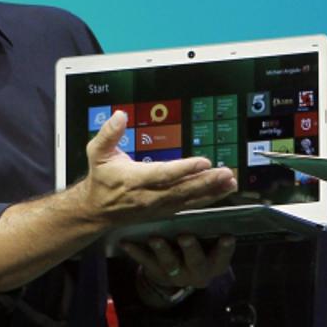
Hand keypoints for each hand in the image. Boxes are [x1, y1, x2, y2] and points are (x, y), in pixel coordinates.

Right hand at [79, 111, 235, 227]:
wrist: (97, 210)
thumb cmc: (101, 179)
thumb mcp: (97, 152)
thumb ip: (108, 133)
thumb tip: (120, 115)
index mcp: (135, 179)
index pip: (163, 174)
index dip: (184, 169)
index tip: (204, 162)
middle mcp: (150, 195)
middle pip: (182, 189)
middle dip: (206, 181)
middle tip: (225, 172)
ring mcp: (159, 206)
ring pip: (189, 199)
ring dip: (212, 191)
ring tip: (230, 182)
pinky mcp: (165, 211)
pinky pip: (189, 205)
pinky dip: (207, 199)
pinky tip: (222, 191)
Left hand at [120, 235, 235, 300]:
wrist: (179, 273)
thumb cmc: (200, 247)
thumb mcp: (211, 242)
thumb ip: (215, 224)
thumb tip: (225, 188)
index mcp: (214, 263)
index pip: (223, 256)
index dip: (225, 248)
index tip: (227, 237)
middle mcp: (197, 271)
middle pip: (196, 261)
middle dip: (191, 249)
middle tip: (185, 236)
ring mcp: (176, 273)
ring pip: (169, 263)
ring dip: (162, 250)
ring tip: (155, 238)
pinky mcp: (156, 271)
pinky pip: (145, 261)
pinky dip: (136, 251)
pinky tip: (126, 242)